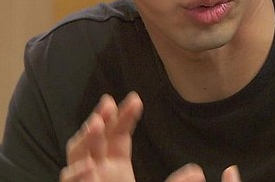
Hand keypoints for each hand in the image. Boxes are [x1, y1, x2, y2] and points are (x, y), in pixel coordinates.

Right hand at [59, 92, 241, 181]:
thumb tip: (197, 172)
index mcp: (116, 169)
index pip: (118, 135)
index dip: (125, 117)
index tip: (136, 100)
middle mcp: (98, 172)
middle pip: (95, 139)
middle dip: (100, 119)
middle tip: (108, 104)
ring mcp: (87, 181)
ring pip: (77, 155)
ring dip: (85, 139)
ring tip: (97, 125)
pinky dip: (77, 175)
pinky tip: (89, 167)